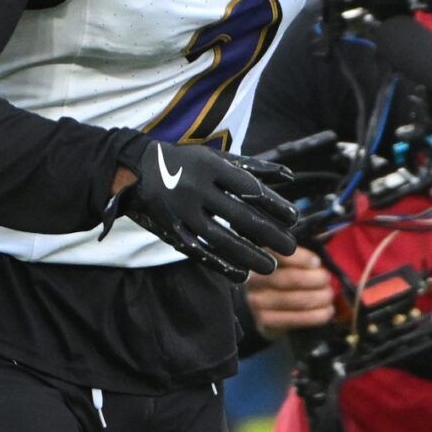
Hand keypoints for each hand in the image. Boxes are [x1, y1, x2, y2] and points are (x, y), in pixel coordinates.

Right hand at [104, 142, 297, 282]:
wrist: (138, 170)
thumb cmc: (188, 162)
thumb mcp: (218, 157)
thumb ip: (254, 167)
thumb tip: (290, 176)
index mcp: (212, 167)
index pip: (250, 188)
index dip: (274, 205)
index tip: (294, 219)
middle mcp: (197, 188)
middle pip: (239, 215)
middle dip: (268, 233)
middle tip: (290, 247)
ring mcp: (182, 211)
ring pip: (220, 238)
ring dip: (248, 254)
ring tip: (270, 266)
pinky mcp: (171, 230)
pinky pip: (198, 251)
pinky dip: (220, 264)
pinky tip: (241, 274)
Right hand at [246, 247, 337, 333]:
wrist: (263, 307)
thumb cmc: (281, 276)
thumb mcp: (286, 260)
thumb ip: (300, 253)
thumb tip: (324, 245)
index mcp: (260, 257)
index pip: (280, 254)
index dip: (302, 258)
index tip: (317, 263)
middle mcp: (254, 279)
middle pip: (292, 278)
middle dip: (317, 279)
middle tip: (327, 280)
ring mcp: (257, 302)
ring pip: (297, 299)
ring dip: (320, 297)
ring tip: (329, 295)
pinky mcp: (265, 322)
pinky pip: (296, 319)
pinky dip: (317, 315)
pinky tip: (327, 311)